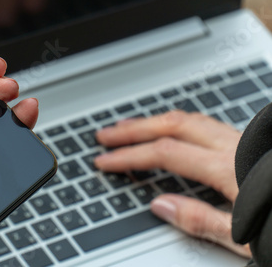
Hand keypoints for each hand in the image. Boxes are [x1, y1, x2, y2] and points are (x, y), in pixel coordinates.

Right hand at [94, 111, 250, 256]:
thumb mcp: (243, 234)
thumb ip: (200, 220)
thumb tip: (160, 206)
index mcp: (227, 168)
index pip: (165, 153)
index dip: (129, 156)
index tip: (105, 161)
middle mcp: (232, 146)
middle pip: (171, 126)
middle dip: (133, 129)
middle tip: (105, 135)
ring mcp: (240, 140)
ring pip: (188, 119)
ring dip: (153, 121)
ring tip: (129, 126)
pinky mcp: (248, 142)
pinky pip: (203, 122)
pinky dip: (176, 122)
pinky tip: (169, 129)